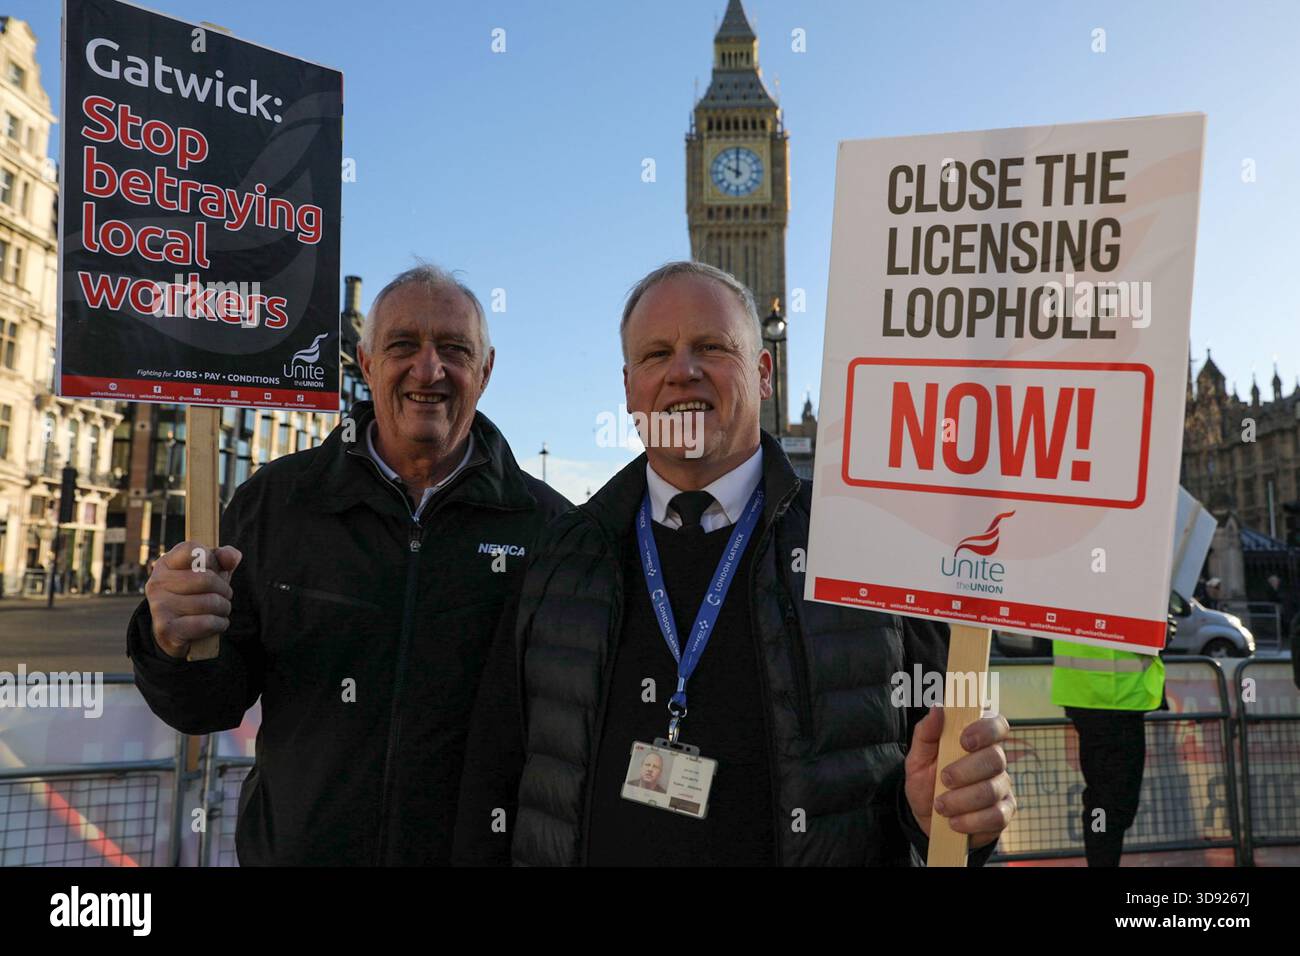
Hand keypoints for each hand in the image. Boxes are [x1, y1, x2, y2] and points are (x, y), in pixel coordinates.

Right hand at [145, 540, 241, 658]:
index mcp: (166, 563)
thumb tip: (232, 557)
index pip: (192, 549)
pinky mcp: (166, 629)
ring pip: (209, 602)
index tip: (214, 570)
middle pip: (206, 579)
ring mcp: (159, 606)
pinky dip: (220, 624)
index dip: (212, 559)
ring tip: (220, 611)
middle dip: (225, 590)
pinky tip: (216, 624)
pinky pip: (207, 622)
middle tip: (225, 596)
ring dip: (224, 608)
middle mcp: (157, 582)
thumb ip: (224, 558)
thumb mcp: (212, 571)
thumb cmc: (198, 594)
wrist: (177, 632)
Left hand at [904, 707, 1015, 848]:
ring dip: (962, 799)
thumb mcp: (918, 757)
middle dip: (966, 771)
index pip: (997, 724)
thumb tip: (938, 708)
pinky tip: (954, 822)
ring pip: (993, 789)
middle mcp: (995, 760)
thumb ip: (926, 732)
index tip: (964, 740)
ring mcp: (1002, 787)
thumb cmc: (926, 781)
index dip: (986, 730)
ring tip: (940, 805)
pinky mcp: (1003, 814)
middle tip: (943, 779)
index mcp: (977, 740)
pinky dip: (971, 821)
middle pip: (996, 758)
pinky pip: (997, 816)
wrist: (927, 818)